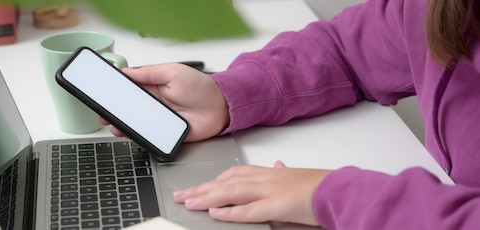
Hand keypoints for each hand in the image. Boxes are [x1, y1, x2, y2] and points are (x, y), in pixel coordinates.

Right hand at [100, 63, 228, 141]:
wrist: (222, 107)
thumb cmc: (201, 87)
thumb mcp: (173, 72)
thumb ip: (149, 73)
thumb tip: (126, 72)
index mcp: (153, 88)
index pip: (128, 90)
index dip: (115, 93)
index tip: (102, 94)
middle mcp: (153, 105)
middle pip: (128, 110)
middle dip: (113, 112)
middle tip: (103, 113)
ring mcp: (158, 120)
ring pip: (135, 125)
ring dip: (123, 125)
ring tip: (113, 125)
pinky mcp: (166, 134)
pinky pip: (149, 137)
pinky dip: (139, 137)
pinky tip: (131, 134)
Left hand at [173, 161, 331, 225]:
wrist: (340, 189)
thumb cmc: (321, 187)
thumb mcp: (298, 176)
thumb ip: (283, 172)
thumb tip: (277, 164)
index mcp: (270, 172)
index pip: (235, 173)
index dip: (214, 180)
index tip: (198, 186)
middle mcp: (266, 178)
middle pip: (226, 181)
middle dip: (201, 188)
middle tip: (181, 195)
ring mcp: (271, 190)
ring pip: (232, 192)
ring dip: (207, 197)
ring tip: (188, 202)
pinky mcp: (278, 206)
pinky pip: (250, 210)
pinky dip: (231, 212)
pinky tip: (215, 214)